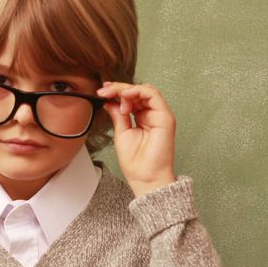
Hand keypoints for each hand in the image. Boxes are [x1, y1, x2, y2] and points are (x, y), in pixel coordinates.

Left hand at [96, 81, 176, 197]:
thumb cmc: (136, 162)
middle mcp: (152, 114)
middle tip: (104, 91)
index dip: (116, 92)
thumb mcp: (121, 132)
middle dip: (119, 88)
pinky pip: (154, 95)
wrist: (145, 178)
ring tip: (113, 95)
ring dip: (127, 89)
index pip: (132, 98)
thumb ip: (118, 115)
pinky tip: (125, 96)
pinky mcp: (165, 118)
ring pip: (146, 90)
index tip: (101, 92)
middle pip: (138, 91)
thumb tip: (109, 101)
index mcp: (142, 118)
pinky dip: (138, 91)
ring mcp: (160, 115)